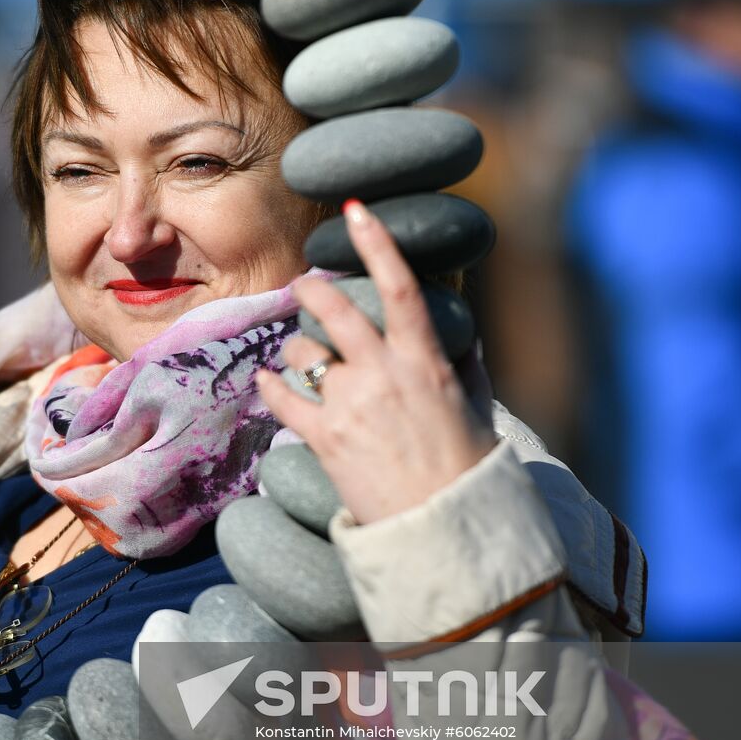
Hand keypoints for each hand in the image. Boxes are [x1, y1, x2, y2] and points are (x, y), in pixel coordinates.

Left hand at [257, 200, 496, 524]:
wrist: (442, 530)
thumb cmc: (467, 470)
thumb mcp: (475, 408)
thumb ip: (464, 366)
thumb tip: (462, 337)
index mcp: (426, 362)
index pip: (401, 287)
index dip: (378, 243)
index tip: (356, 210)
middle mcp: (385, 375)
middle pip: (334, 312)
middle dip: (311, 290)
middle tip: (303, 285)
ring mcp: (351, 406)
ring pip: (303, 356)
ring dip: (297, 354)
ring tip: (301, 362)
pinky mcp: (324, 439)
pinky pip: (282, 399)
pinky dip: (270, 387)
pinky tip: (265, 381)